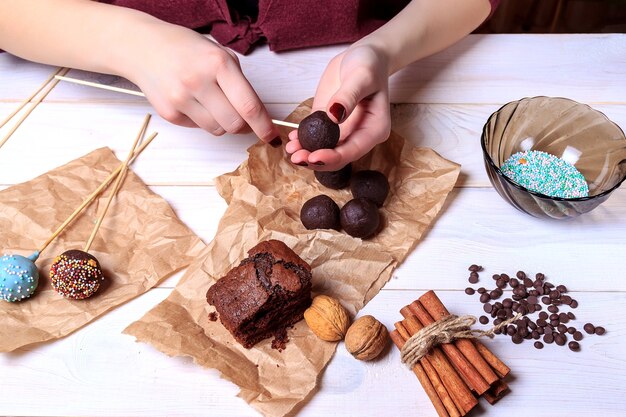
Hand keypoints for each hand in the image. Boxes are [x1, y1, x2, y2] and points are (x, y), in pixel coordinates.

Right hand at [124, 21, 278, 143]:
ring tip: (214, 104)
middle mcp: (198, 82)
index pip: (249, 106)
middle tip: (244, 119)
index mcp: (217, 64)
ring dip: (224, 123)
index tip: (272, 135)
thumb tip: (257, 115)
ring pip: (218, 130)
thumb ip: (239, 82)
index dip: (264, 126)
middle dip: (244, 126)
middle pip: (235, 124)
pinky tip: (194, 102)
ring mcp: (181, 99)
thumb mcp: (219, 53)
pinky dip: (204, 120)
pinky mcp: (169, 113)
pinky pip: (199, 128)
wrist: (143, 47)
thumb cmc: (185, 49)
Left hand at [286, 44, 390, 169]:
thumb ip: (348, 96)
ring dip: (307, 153)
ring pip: (325, 150)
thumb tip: (334, 116)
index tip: (314, 156)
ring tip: (291, 149)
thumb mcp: (362, 76)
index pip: (353, 150)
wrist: (362, 55)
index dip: (333, 157)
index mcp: (375, 129)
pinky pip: (316, 138)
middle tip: (297, 156)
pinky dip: (304, 141)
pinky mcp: (328, 123)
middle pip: (338, 156)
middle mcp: (360, 135)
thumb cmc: (369, 64)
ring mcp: (343, 131)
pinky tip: (292, 139)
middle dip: (317, 160)